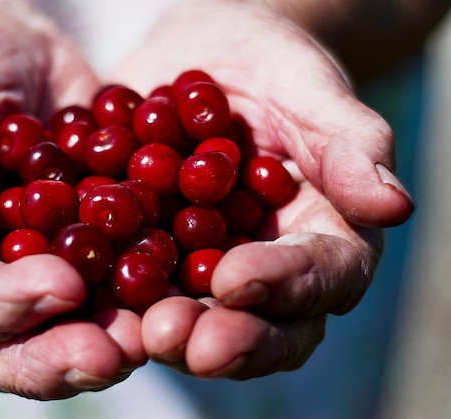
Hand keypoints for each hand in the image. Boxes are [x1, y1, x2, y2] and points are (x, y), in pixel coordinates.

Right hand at [0, 0, 145, 398]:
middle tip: (120, 352)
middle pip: (20, 343)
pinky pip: (124, 274)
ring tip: (164, 329)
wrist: (6, 51)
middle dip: (70, 353)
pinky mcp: (97, 246)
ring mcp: (46, 268)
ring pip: (79, 323)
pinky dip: (157, 285)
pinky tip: (192, 284)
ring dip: (122, 336)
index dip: (5, 309)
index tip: (61, 287)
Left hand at [111, 0, 412, 377]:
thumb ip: (349, 141)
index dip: (284, 284)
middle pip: (262, 322)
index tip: (234, 280)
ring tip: (137, 333)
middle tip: (178, 338)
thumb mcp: (307, 85)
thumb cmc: (268, 63)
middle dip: (226, 336)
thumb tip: (395, 204)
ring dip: (170, 333)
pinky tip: (86, 294)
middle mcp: (267, 265)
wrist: (200, 58)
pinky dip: (117, 299)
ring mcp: (207, 267)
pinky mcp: (155, 258)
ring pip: (200, 318)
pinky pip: (139, 286)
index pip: (322, 274)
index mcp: (321, 232)